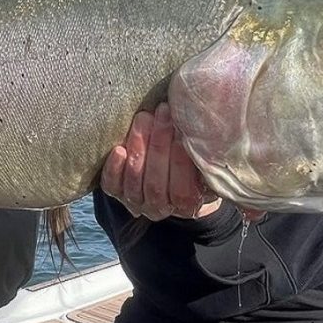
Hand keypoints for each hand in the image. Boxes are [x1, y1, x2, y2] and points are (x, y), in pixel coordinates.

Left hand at [101, 103, 220, 220]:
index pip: (183, 193)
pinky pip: (112, 185)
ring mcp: (136, 202)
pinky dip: (114, 168)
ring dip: (139, 149)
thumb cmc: (192, 161)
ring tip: (144, 119)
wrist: (167, 169)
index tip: (183, 134)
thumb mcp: (205, 162)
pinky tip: (119, 149)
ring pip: (134, 183)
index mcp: (187, 205)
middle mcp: (160, 208)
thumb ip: (207, 156)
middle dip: (159, 146)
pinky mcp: (117, 192)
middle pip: (156, 185)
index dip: (181, 164)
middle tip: (162, 114)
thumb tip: (210, 134)